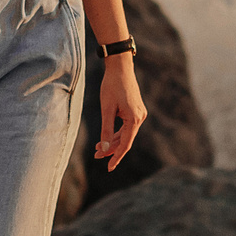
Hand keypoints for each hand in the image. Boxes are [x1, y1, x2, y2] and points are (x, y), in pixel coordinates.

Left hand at [94, 52, 147, 169]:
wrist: (120, 67)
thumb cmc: (112, 86)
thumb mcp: (106, 109)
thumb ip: (106, 130)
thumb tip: (103, 149)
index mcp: (134, 119)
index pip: (125, 144)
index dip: (116, 157)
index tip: (109, 168)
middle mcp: (140, 118)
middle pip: (125, 140)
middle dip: (110, 149)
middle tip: (96, 156)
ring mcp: (139, 114)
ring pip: (125, 134)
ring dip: (112, 141)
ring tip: (97, 149)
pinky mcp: (135, 110)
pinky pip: (126, 126)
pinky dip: (116, 132)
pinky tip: (105, 137)